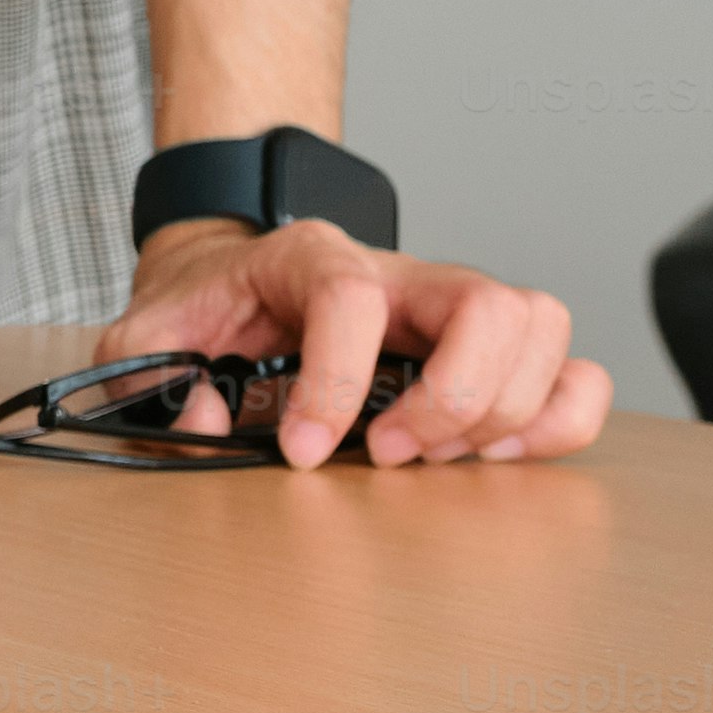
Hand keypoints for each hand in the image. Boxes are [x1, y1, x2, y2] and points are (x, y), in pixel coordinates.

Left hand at [114, 220, 611, 466]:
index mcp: (310, 257)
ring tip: (433, 455)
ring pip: (540, 326)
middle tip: (388, 455)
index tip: (303, 451)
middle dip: (449, 399)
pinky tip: (493, 454)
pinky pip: (573, 372)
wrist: (232, 279)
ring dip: (503, 409)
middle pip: (484, 303)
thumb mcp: (143, 334)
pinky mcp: (490, 349)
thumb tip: (206, 418)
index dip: (334, 384)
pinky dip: (556, 421)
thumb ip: (140, 373)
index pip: (351, 300)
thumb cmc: (204, 309)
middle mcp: (398, 273)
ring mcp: (452, 305)